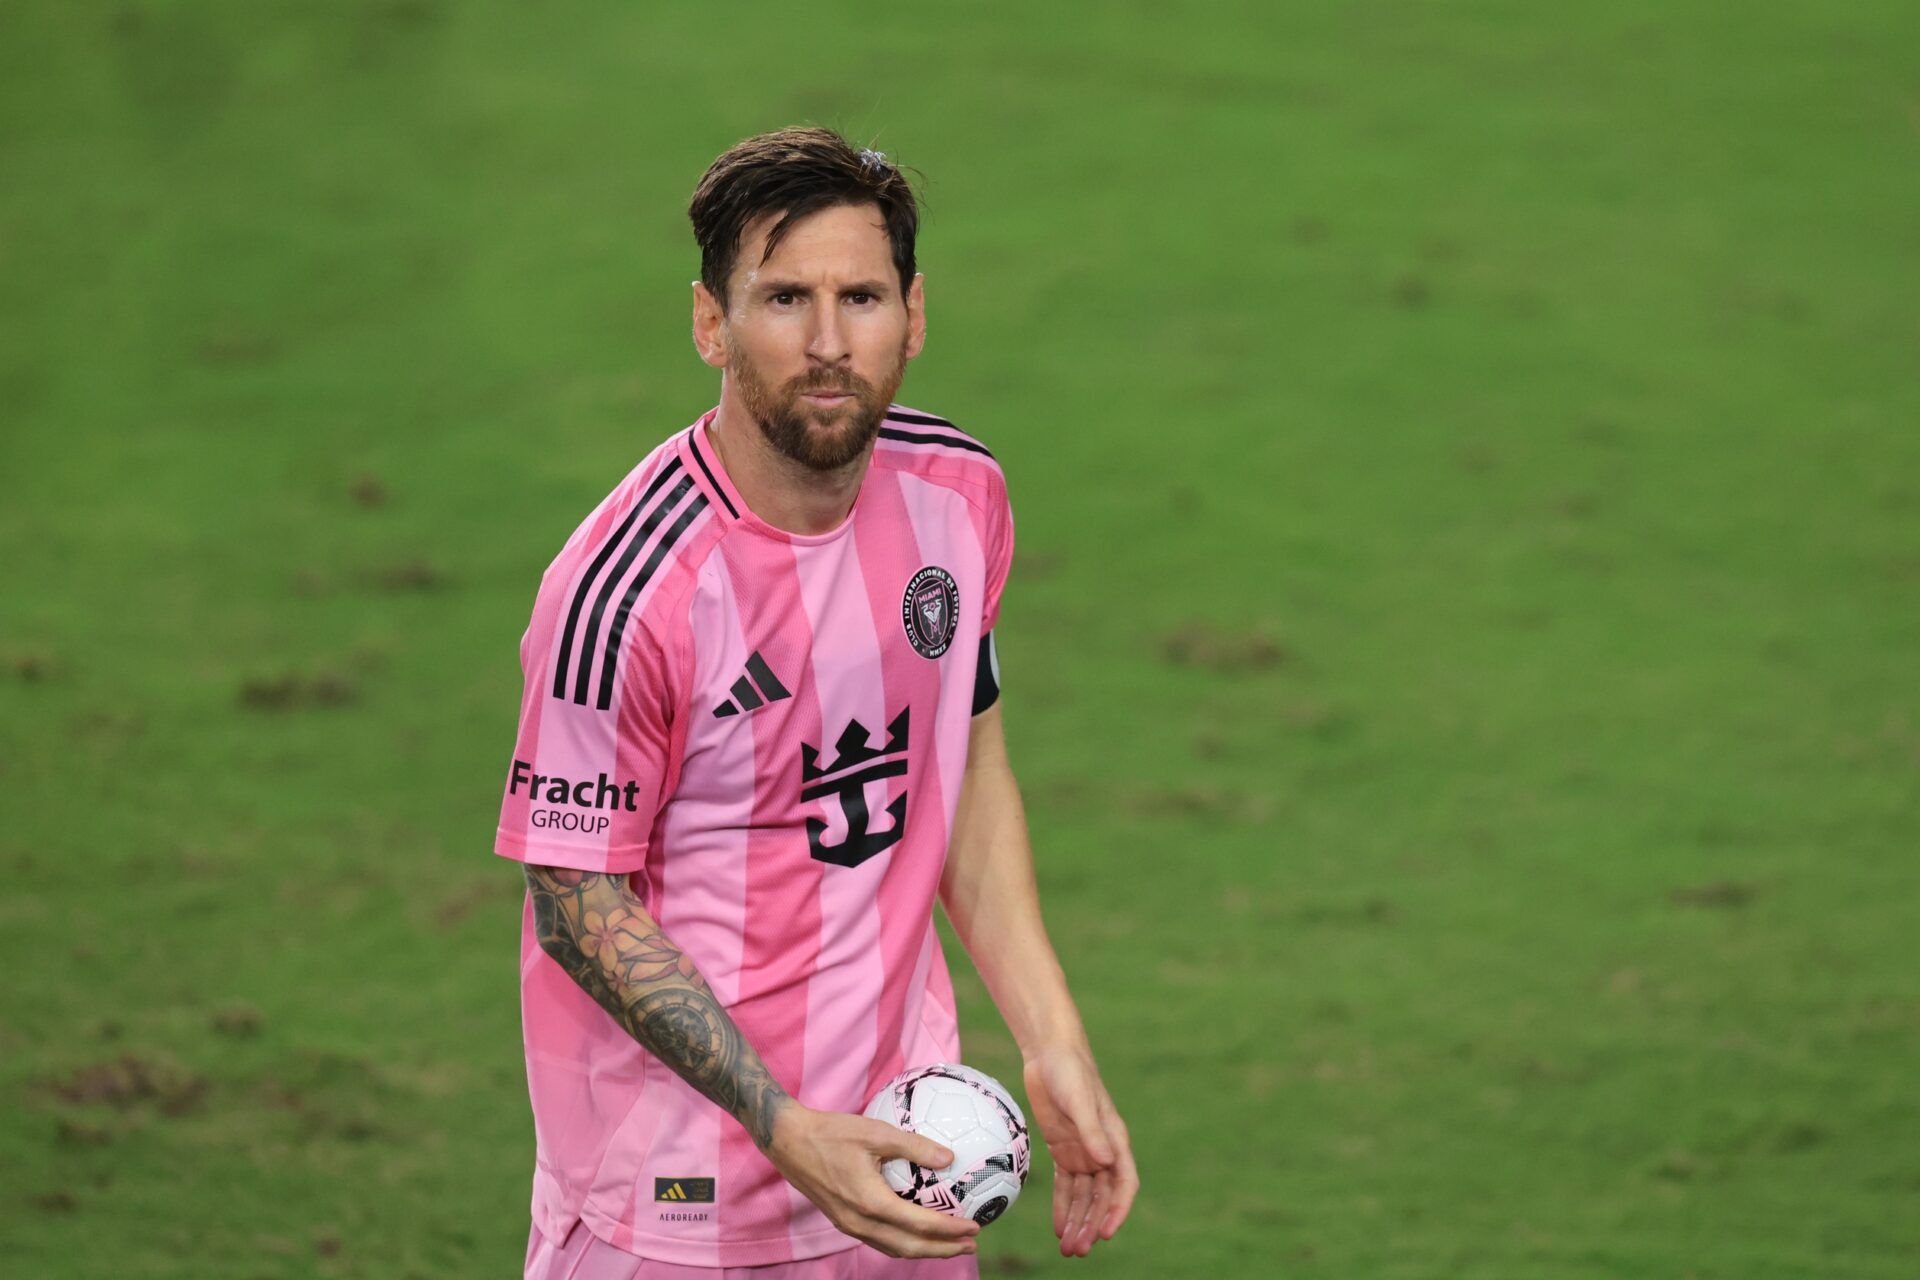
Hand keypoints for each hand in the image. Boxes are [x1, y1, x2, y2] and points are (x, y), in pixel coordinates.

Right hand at [764, 1103, 981, 1259]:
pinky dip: (904, 1241)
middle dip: (943, 1250)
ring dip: (925, 1248)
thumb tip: (949, 1157)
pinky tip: (915, 1229)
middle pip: (909, 1247)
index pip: (919, 1225)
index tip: (974, 1227)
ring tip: (950, 1243)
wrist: (788, 1141)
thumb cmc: (831, 1132)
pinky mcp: (843, 1220)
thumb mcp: (875, 1132)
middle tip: (971, 1245)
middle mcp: (860, 1222)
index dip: (949, 1230)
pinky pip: (879, 1240)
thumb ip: (914, 1146)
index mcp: (871, 1203)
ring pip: (893, 1248)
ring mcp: (849, 1225)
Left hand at [1024, 1041, 1138, 1256]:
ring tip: (1068, 1248)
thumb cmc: (1070, 1072)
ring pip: (1084, 1196)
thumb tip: (1105, 1162)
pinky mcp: (1063, 1148)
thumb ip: (1091, 1132)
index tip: (1105, 1232)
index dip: (1117, 1210)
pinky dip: (1064, 1206)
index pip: (1124, 1183)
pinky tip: (1059, 1227)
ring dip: (1078, 1221)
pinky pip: (1066, 1185)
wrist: (1050, 1053)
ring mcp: (1082, 1151)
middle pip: (1102, 1197)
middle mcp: (1102, 1150)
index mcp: (1115, 1140)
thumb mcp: (1080, 1101)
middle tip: (1078, 1250)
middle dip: (1092, 1224)